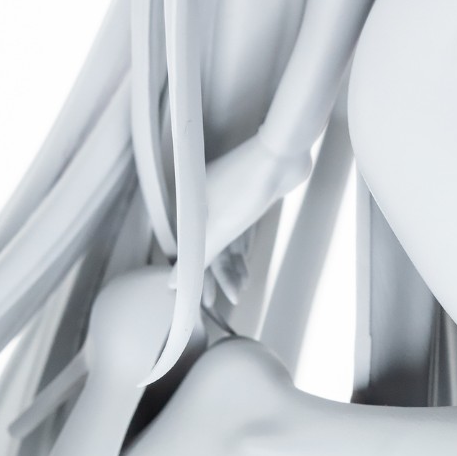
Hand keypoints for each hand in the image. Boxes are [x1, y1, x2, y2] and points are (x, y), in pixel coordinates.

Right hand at [202, 131, 312, 299]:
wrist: (284, 153)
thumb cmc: (247, 186)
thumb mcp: (220, 229)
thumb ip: (197, 258)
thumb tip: (172, 284)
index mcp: (190, 205)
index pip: (186, 248)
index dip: (191, 275)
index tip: (195, 299)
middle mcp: (205, 201)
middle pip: (207, 246)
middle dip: (215, 276)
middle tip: (219, 302)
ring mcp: (227, 197)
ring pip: (225, 240)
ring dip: (233, 267)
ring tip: (240, 291)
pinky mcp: (248, 197)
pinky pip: (240, 231)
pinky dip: (243, 251)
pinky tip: (247, 273)